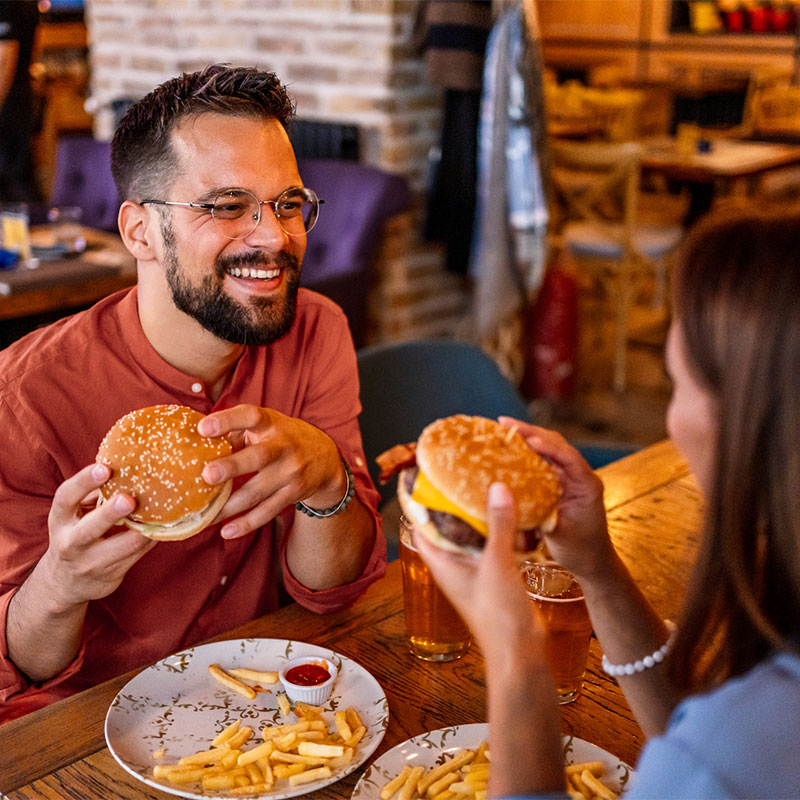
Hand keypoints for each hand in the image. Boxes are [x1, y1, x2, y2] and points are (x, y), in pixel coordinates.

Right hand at [39, 463, 155, 612]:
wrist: (64, 583)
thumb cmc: (74, 535)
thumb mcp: (73, 514)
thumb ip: (92, 494)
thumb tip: (125, 467)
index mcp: (60, 520)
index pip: (65, 498)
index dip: (84, 481)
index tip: (104, 468)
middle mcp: (71, 543)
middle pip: (89, 529)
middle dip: (110, 514)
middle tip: (128, 499)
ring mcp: (91, 562)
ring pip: (123, 546)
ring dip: (144, 528)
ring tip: (160, 511)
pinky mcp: (112, 574)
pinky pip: (139, 553)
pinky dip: (153, 537)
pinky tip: (164, 525)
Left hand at [198, 405, 345, 538]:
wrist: (326, 458)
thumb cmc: (282, 437)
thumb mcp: (265, 426)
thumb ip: (235, 431)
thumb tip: (193, 441)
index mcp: (271, 423)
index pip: (250, 416)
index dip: (228, 420)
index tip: (203, 427)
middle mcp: (283, 446)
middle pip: (259, 457)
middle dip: (233, 466)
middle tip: (207, 475)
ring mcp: (290, 472)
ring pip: (258, 491)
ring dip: (231, 505)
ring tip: (207, 515)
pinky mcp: (293, 493)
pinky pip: (268, 511)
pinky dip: (247, 523)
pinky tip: (227, 531)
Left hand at [414, 483, 545, 652]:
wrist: (520, 652)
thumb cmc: (497, 615)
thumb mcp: (497, 564)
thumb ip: (499, 525)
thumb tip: (497, 487)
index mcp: (442, 563)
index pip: (421, 527)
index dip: (420, 503)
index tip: (427, 476)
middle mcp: (454, 566)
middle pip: (447, 528)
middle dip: (453, 504)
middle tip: (462, 474)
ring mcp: (474, 572)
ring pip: (471, 536)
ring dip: (478, 516)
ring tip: (487, 486)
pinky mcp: (494, 576)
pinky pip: (491, 546)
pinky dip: (498, 530)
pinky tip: (511, 512)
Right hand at [498, 418, 613, 580]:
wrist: (593, 561)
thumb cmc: (580, 550)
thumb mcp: (559, 534)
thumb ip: (540, 514)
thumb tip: (511, 501)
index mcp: (587, 485)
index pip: (568, 457)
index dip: (548, 446)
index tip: (528, 440)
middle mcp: (580, 475)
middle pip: (557, 444)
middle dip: (531, 432)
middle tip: (504, 423)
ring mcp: (571, 477)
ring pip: (551, 448)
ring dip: (529, 437)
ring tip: (504, 428)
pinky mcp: (561, 482)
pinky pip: (545, 461)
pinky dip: (529, 452)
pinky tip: (511, 447)